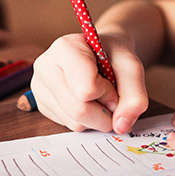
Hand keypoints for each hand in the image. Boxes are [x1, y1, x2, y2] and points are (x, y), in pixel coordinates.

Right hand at [31, 33, 147, 134]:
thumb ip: (135, 96)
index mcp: (64, 48)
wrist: (101, 53)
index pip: (86, 89)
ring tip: (98, 96)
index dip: (107, 93)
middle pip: (78, 110)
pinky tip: (86, 101)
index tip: (111, 81)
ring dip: (96, 117)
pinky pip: (68, 125)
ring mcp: (39, 87)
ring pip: (74, 122)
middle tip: (111, 97)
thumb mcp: (132, 68)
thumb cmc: (113, 56)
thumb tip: (121, 126)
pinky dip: (86, 120)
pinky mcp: (42, 105)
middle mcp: (45, 67)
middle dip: (104, 112)